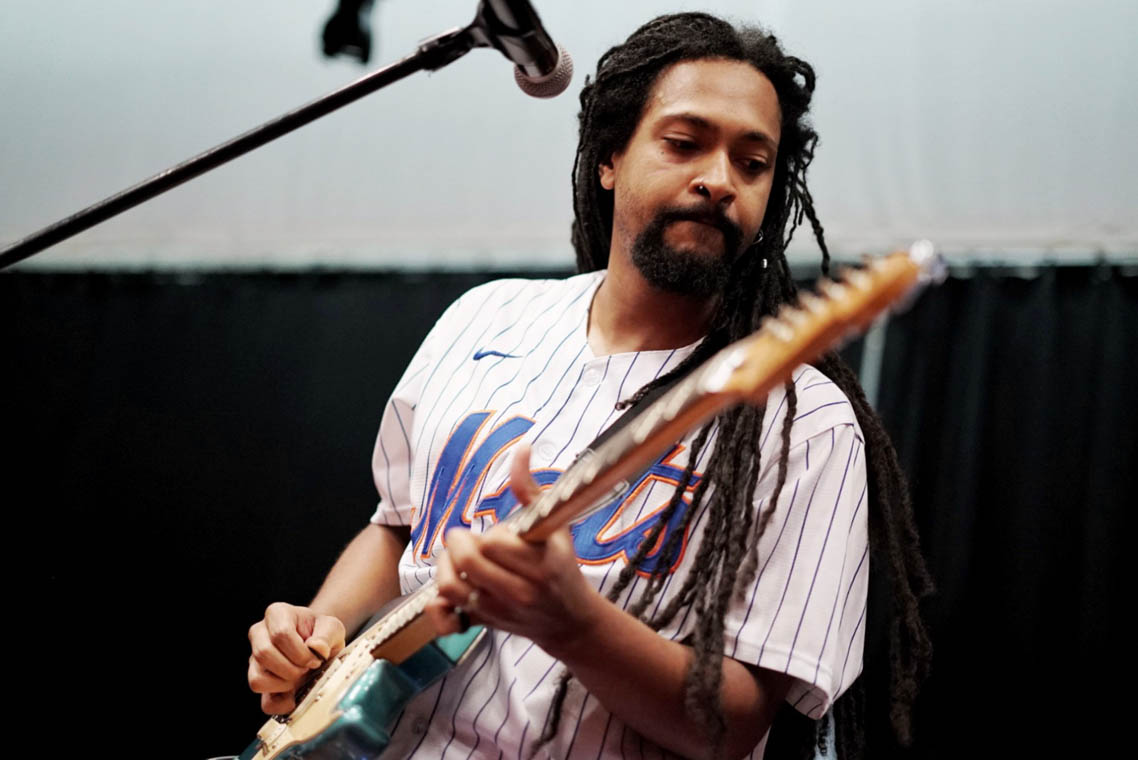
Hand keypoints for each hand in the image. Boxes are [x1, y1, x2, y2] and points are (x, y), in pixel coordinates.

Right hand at [247, 602, 345, 713]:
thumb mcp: (333, 628)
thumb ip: (327, 635)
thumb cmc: (323, 633)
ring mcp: (255, 659)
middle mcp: (259, 634)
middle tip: (309, 668)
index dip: (300, 652)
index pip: (280, 633)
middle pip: (264, 654)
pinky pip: (264, 702)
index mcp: (277, 614)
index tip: (316, 658)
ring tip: (301, 677)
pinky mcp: (260, 682)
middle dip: (292, 668)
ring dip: (285, 684)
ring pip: (257, 678)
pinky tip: (297, 695)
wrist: (321, 646)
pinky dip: (283, 704)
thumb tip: (316, 648)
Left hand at [425, 444, 603, 657]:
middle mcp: (518, 592)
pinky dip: (438, 606)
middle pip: (467, 562)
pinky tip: (448, 591)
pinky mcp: (483, 625)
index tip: (503, 534)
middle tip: (470, 541)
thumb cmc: (560, 565)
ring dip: (446, 567)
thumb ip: (531, 489)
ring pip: (450, 587)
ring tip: (458, 560)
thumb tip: (521, 448)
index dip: (493, 534)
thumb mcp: (555, 527)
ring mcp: (498, 612)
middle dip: (462, 544)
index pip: (494, 543)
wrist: (569, 619)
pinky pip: (447, 620)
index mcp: (540, 565)